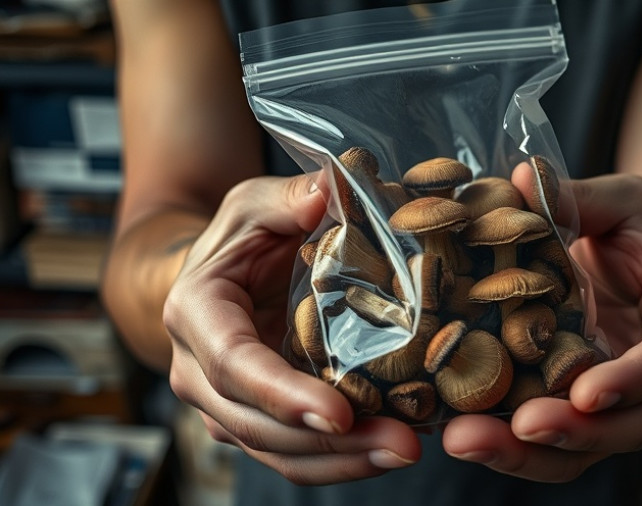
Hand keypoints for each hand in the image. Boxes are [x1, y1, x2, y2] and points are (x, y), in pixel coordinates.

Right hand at [163, 173, 420, 483]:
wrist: (219, 275)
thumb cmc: (239, 237)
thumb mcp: (256, 204)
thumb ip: (288, 196)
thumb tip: (328, 191)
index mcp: (197, 315)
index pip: (235, 367)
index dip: (285, 396)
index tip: (340, 414)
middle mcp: (201, 373)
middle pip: (261, 427)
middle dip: (331, 444)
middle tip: (401, 445)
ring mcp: (228, 406)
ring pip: (281, 454)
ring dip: (344, 462)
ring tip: (406, 451)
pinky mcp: (260, 422)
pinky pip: (298, 455)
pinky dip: (344, 460)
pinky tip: (392, 448)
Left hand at [442, 166, 641, 481]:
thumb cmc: (637, 229)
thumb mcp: (619, 200)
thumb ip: (576, 196)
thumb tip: (520, 179)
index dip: (633, 379)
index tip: (587, 395)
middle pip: (634, 422)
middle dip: (575, 433)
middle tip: (517, 428)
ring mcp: (628, 397)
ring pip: (593, 446)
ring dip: (534, 454)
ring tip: (469, 441)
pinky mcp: (590, 409)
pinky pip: (560, 442)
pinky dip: (516, 448)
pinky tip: (467, 436)